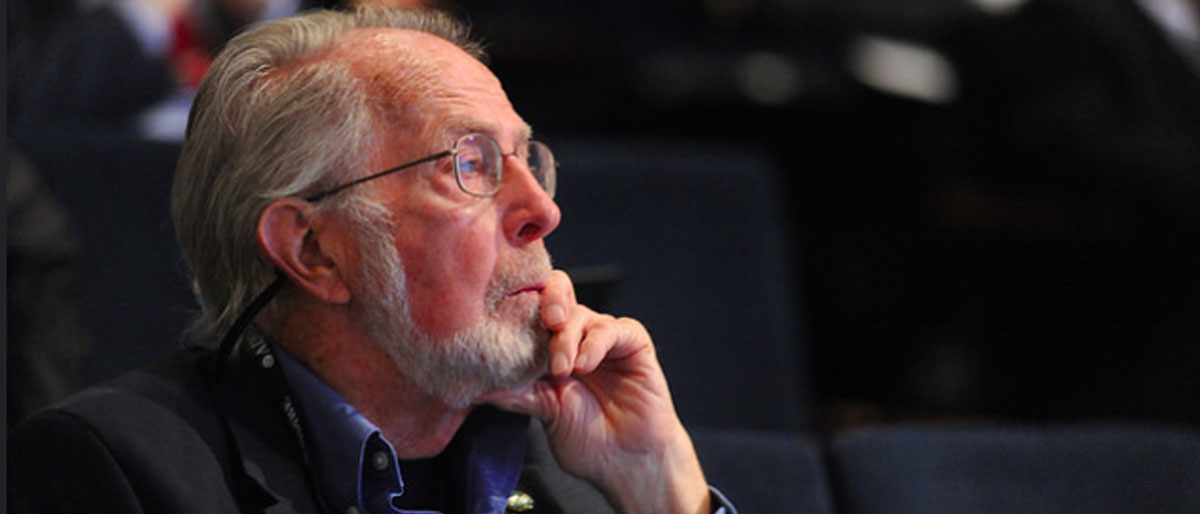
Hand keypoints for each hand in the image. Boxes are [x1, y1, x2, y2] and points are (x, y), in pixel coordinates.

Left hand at [482, 270, 710, 513]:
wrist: (628, 462)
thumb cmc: (589, 440)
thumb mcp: (544, 412)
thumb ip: (515, 394)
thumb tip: (476, 386)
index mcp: (549, 347)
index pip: (531, 309)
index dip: (516, 306)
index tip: (501, 320)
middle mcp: (575, 335)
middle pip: (556, 294)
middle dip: (545, 302)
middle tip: (542, 325)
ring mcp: (603, 337)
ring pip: (580, 314)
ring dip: (565, 339)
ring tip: (561, 370)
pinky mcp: (632, 342)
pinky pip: (612, 329)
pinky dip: (594, 344)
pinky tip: (584, 365)